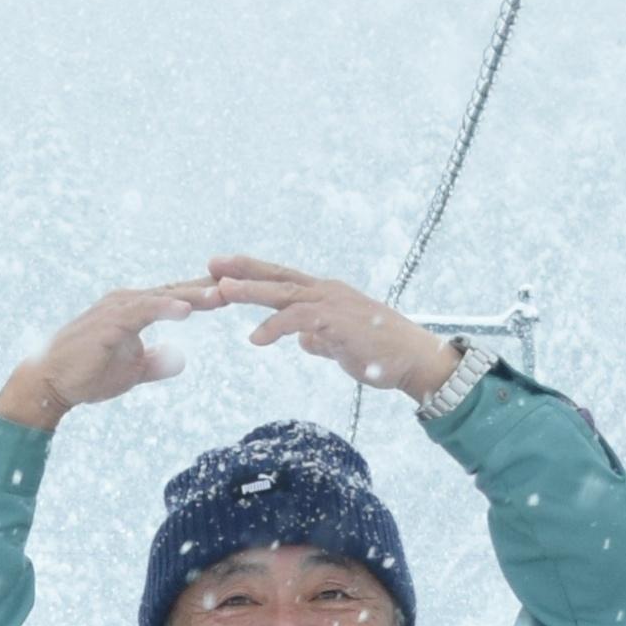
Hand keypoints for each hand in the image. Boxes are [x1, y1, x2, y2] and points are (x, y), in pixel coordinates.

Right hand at [0, 279, 220, 432]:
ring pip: (163, 297)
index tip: (237, 293)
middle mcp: (127, 302)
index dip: (206, 296)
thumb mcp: (131, 371)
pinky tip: (186, 310)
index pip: (177, 298)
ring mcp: (116, 308)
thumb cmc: (87, 374)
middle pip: (176, 291)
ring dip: (194, 296)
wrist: (50, 384)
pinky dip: (165, 308)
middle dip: (209, 289)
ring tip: (222, 296)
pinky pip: (141, 311)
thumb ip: (156, 362)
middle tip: (242, 285)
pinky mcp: (107, 322)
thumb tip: (180, 358)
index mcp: (135, 310)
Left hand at [206, 257, 454, 399]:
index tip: (222, 269)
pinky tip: (256, 340)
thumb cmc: (382, 353)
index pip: (282, 278)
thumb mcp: (341, 345)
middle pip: (277, 276)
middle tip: (210, 265)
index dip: (252, 272)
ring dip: (250, 291)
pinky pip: (300, 320)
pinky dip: (275, 327)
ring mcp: (333, 303)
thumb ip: (321, 339)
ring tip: (221, 292)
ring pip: (284, 292)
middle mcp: (326, 292)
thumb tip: (303, 340)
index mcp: (325, 295)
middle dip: (242, 269)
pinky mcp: (338, 322)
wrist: (415, 360)